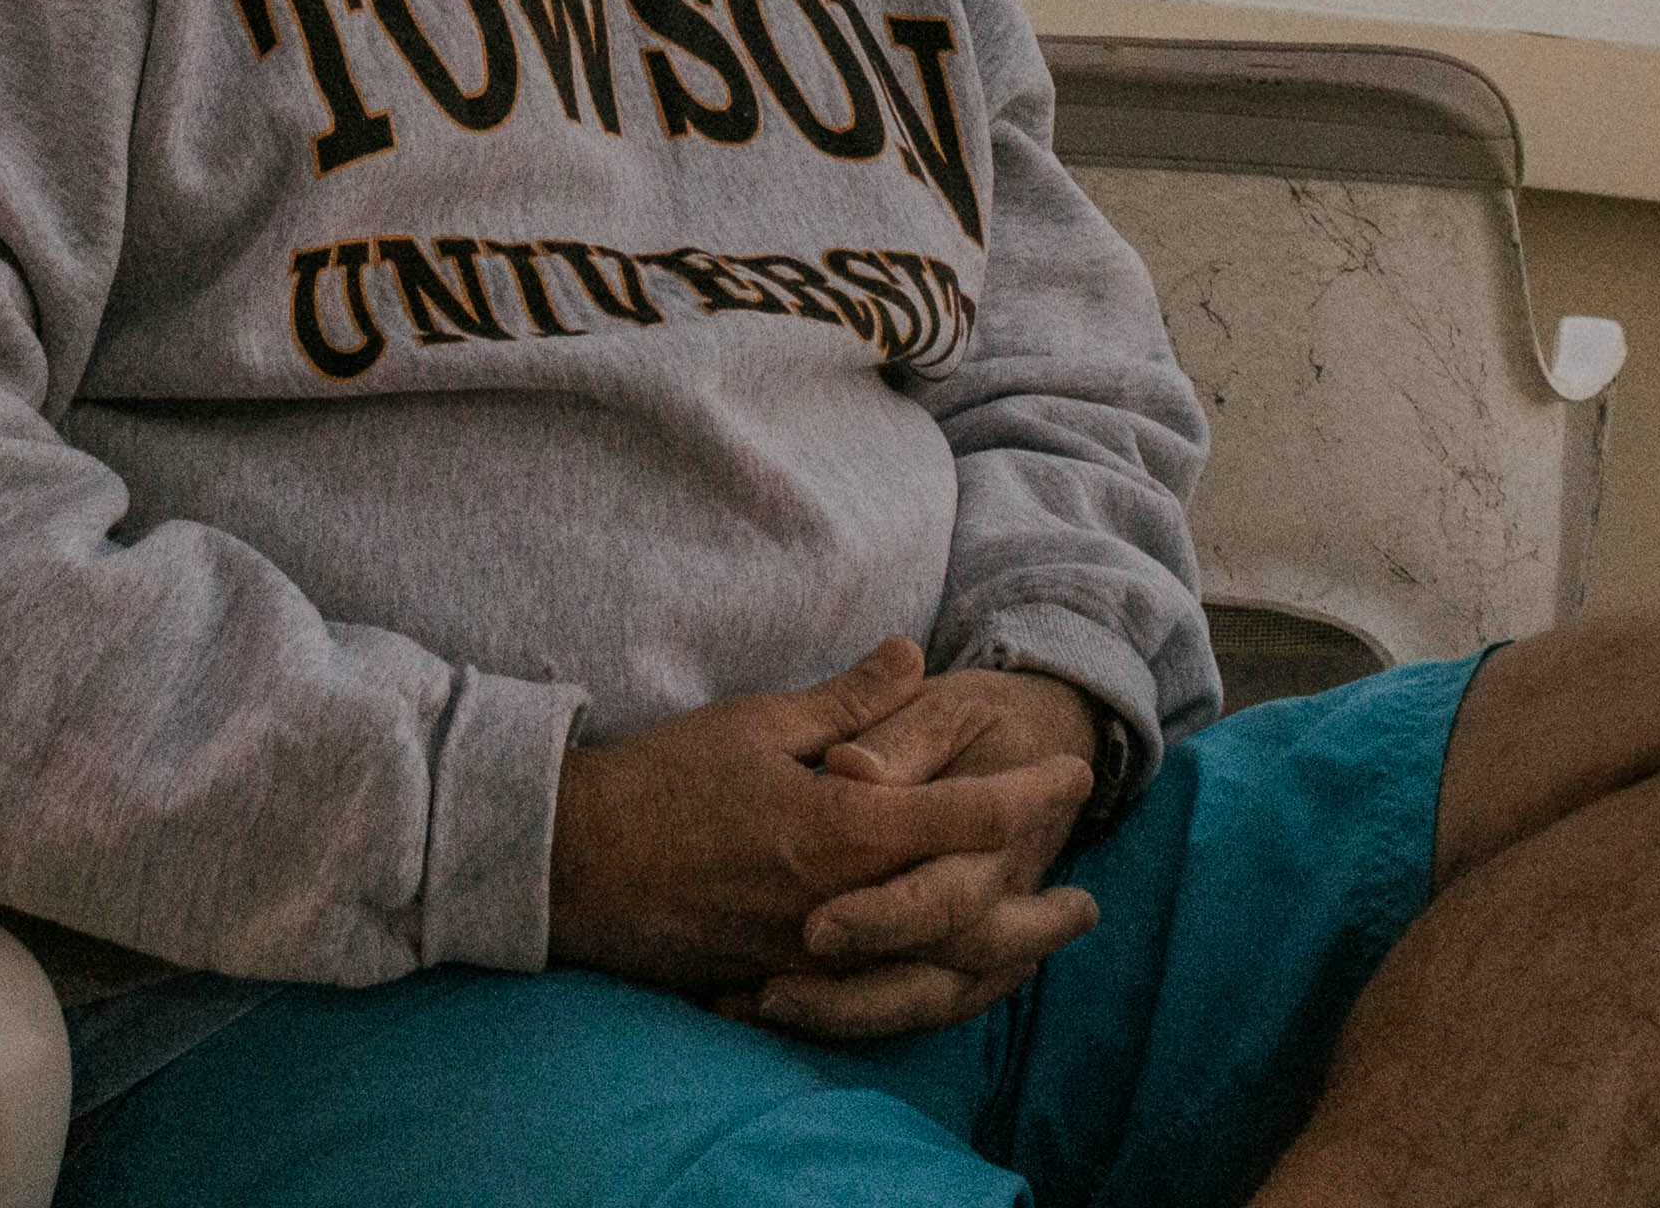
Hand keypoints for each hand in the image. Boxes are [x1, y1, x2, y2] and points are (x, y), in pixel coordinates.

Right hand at [549, 636, 1091, 1017]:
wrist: (571, 865)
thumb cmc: (662, 782)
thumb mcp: (758, 722)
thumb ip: (846, 704)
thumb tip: (911, 656)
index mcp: (837, 829)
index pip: (959, 817)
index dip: (1025, 796)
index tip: (1072, 774)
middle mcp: (835, 906)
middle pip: (962, 919)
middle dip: (1033, 912)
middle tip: (1088, 902)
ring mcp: (808, 958)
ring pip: (926, 976)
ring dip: (992, 966)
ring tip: (1037, 955)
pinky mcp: (778, 986)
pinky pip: (873, 1003)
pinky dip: (925, 994)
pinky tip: (949, 984)